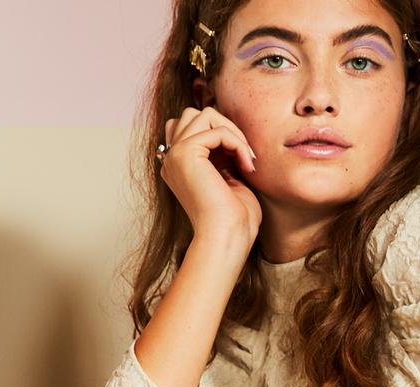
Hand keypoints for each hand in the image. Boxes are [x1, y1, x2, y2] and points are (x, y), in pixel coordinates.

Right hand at [160, 106, 261, 253]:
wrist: (227, 238)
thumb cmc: (235, 220)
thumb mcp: (230, 179)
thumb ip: (224, 154)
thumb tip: (230, 130)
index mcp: (179, 166)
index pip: (193, 128)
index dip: (222, 136)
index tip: (243, 162)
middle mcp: (172, 158)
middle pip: (195, 114)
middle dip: (226, 127)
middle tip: (246, 157)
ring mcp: (175, 154)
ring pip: (204, 114)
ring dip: (234, 133)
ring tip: (247, 160)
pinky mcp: (185, 154)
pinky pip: (217, 130)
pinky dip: (238, 143)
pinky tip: (247, 166)